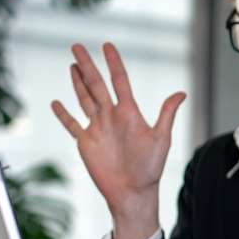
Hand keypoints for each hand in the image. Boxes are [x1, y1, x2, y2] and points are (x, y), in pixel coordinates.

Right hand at [51, 43, 185, 238]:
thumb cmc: (150, 168)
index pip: (119, 81)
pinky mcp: (86, 142)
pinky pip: (72, 124)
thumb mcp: (161, 138)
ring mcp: (97, 128)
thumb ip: (167, 114)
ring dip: (77, 82)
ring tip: (72, 65)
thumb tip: (181, 93)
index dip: (113, 63)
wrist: (133, 192)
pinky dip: (64, 114)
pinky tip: (57, 102)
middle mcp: (112, 117)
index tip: (107, 46)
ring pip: (84, 99)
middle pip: (96, 85)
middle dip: (87, 65)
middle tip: (77, 46)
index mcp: (129, 113)